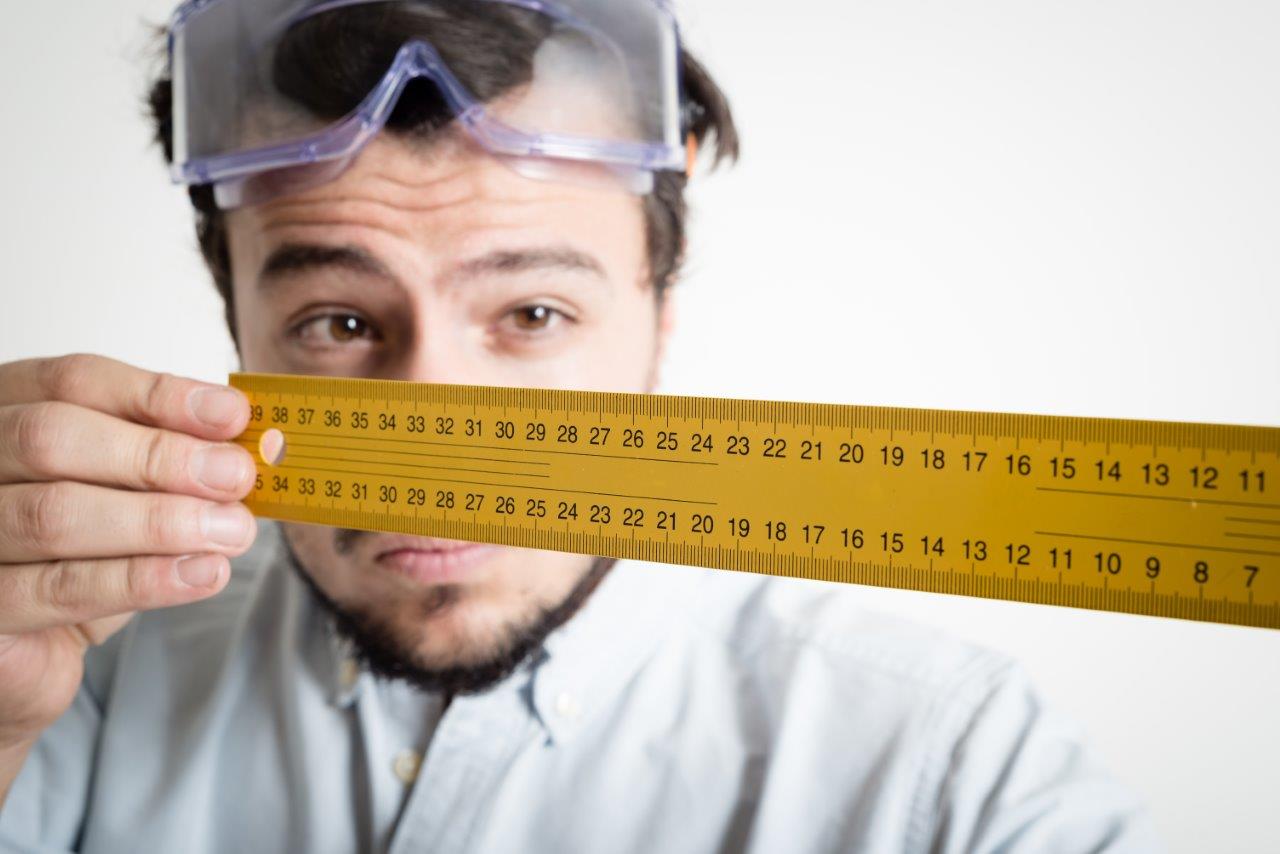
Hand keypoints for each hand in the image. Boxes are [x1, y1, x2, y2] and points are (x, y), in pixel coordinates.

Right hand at [0, 355, 256, 769]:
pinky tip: (201, 574)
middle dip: (160, 457)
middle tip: (236, 477)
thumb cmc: (79, 556)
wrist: (25, 655)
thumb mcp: (128, 492)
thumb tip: (248, 445)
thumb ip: (173, 460)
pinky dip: (141, 579)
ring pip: (54, 515)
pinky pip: (57, 588)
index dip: (160, 395)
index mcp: (7, 411)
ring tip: (231, 531)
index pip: (75, 382)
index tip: (234, 415)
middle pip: (54, 438)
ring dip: (160, 522)